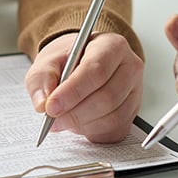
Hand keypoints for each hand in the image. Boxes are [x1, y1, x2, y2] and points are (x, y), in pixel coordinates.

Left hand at [25, 32, 142, 143]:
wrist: (80, 63)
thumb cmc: (69, 59)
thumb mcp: (48, 61)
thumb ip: (42, 78)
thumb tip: (42, 103)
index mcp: (112, 46)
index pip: (96, 71)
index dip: (72, 92)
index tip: (51, 106)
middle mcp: (130, 68)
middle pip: (107, 97)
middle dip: (75, 114)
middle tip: (52, 119)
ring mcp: (135, 92)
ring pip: (112, 117)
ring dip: (82, 124)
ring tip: (63, 119)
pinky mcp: (132, 113)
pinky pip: (114, 130)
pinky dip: (92, 132)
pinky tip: (78, 123)